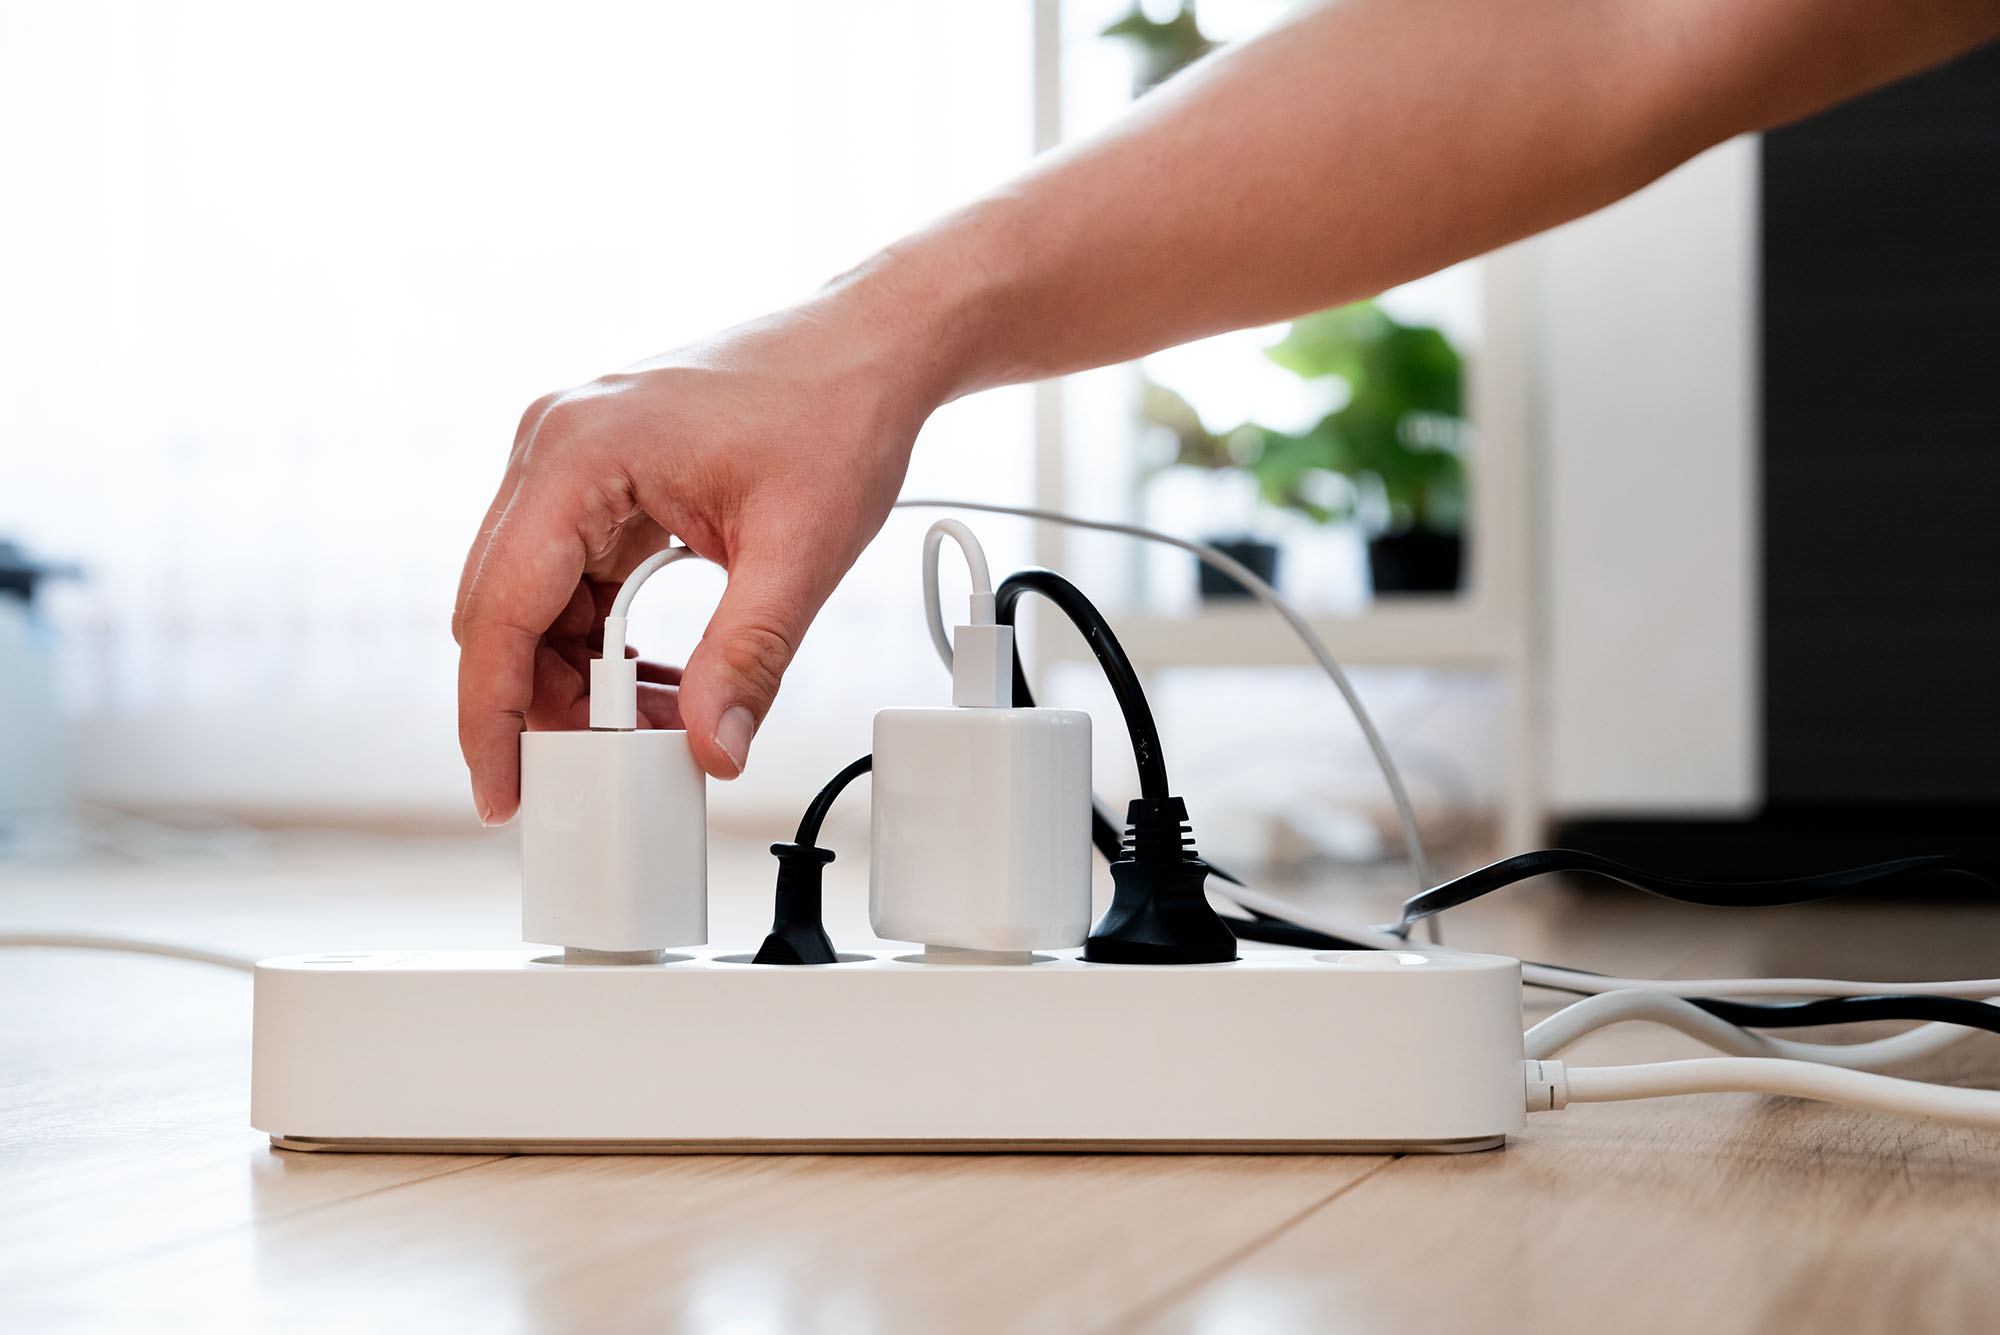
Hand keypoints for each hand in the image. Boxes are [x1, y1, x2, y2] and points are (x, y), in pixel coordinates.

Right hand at [453, 273, 955, 823]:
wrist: (870, 348)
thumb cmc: (836, 412)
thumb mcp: (800, 552)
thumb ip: (748, 658)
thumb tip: (713, 748)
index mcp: (577, 452)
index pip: (500, 610)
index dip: (492, 715)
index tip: (503, 792)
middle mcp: (553, 446)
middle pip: (503, 612)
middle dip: (543, 704)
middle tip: (600, 774)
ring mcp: (571, 458)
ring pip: (536, 604)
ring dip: (580, 676)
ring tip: (654, 726)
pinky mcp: (600, 478)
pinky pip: (573, 580)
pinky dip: (603, 641)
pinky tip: (653, 681)